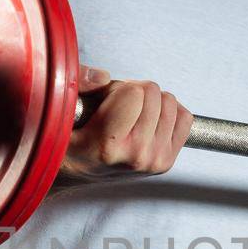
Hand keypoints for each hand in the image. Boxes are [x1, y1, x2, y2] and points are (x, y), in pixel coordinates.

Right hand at [59, 67, 192, 181]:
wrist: (76, 172)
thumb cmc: (70, 141)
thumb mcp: (62, 110)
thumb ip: (77, 85)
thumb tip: (102, 76)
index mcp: (108, 145)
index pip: (134, 93)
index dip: (116, 89)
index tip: (103, 102)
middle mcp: (135, 155)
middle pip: (153, 93)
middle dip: (133, 92)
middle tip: (116, 109)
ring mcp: (154, 160)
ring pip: (170, 102)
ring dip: (150, 102)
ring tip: (129, 116)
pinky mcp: (167, 161)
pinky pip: (185, 118)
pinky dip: (169, 112)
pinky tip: (148, 121)